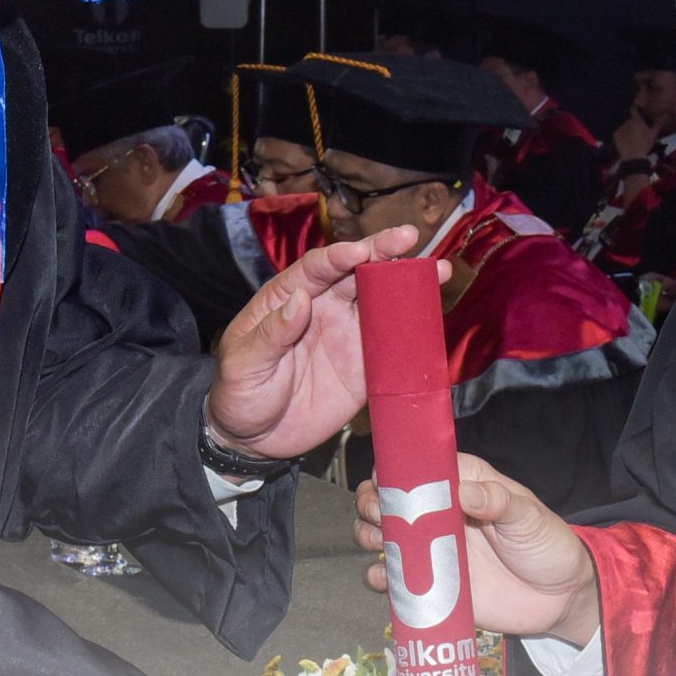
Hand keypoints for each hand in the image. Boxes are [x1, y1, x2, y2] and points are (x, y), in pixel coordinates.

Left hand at [205, 227, 434, 459]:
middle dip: (383, 253)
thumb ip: (271, 334)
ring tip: (437, 270)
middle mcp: (322, 308)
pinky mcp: (364, 367)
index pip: (317, 268)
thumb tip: (299, 300)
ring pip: (380, 301)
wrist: (255, 439)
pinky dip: (413, 331)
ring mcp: (346, 335)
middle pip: (356, 273)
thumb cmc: (239, 393)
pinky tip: (434, 317)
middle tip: (409, 236)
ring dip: (407, 284)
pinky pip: (392, 345)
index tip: (360, 250)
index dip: (340, 257)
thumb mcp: (244, 364)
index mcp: (288, 298)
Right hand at [359, 453, 599, 645]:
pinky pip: (392, 579)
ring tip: (379, 542)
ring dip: (368, 535)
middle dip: (372, 503)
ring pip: (379, 534)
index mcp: (461, 484)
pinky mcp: (429, 583)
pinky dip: (379, 577)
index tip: (384, 481)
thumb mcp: (529, 518)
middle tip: (381, 516)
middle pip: (387, 499)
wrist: (559, 599)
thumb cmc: (547, 546)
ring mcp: (430, 548)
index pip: (417, 466)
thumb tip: (463, 491)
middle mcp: (438, 513)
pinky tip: (386, 577)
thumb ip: (498, 501)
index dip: (394, 470)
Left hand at [611, 112, 656, 161]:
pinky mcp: (615, 135)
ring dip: (627, 130)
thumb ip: (659, 123)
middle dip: (633, 124)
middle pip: (629, 120)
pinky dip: (621, 136)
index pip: (633, 109)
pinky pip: (618, 133)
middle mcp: (627, 122)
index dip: (635, 110)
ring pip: (624, 127)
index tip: (637, 111)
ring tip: (632, 139)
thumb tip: (667, 114)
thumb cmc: (645, 144)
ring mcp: (620, 128)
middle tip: (638, 132)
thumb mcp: (654, 134)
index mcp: (637, 120)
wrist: (633, 157)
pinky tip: (626, 142)